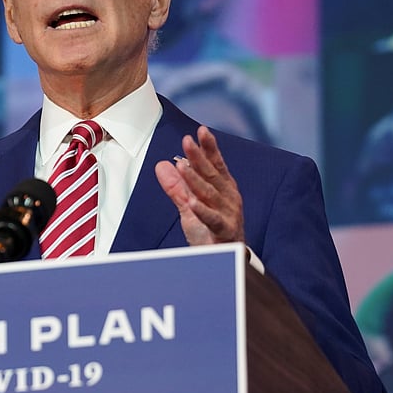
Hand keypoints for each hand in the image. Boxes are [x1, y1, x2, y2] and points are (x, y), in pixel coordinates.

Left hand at [154, 126, 244, 245]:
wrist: (225, 260)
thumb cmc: (211, 232)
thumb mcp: (190, 206)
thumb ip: (177, 186)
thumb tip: (162, 164)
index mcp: (223, 189)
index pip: (216, 164)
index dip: (209, 148)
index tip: (201, 131)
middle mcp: (229, 198)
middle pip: (212, 175)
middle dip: (199, 157)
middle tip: (187, 141)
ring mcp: (229, 214)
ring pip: (210, 195)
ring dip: (196, 180)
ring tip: (184, 167)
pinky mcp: (225, 231)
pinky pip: (212, 220)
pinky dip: (202, 211)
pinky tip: (192, 203)